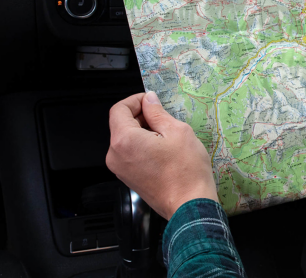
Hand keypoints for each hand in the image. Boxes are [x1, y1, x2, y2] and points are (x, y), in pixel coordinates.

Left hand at [107, 92, 216, 219]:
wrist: (189, 205)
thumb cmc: (186, 171)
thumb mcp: (177, 131)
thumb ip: (158, 113)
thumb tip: (149, 100)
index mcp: (124, 140)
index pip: (119, 109)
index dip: (135, 100)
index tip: (150, 100)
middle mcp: (116, 155)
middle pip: (121, 124)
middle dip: (140, 116)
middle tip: (163, 115)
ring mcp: (121, 169)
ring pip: (126, 139)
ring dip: (143, 131)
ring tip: (167, 134)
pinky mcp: (129, 178)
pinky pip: (130, 153)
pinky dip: (143, 145)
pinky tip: (164, 148)